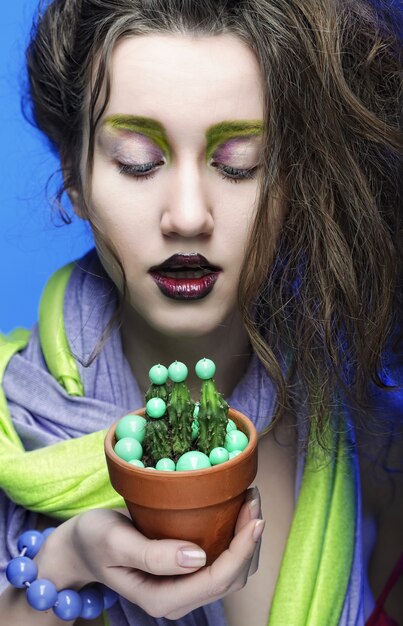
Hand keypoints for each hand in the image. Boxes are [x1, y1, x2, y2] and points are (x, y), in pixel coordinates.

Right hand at [41, 487, 263, 619]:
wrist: (81, 545)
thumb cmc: (94, 539)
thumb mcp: (116, 542)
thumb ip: (153, 555)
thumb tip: (199, 557)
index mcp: (163, 599)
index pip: (216, 579)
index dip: (241, 550)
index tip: (254, 517)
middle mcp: (179, 600)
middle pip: (232, 578)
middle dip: (250, 540)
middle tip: (253, 498)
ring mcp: (184, 588)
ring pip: (232, 572)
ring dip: (247, 539)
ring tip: (250, 500)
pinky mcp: (186, 572)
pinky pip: (222, 561)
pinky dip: (235, 538)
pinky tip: (236, 511)